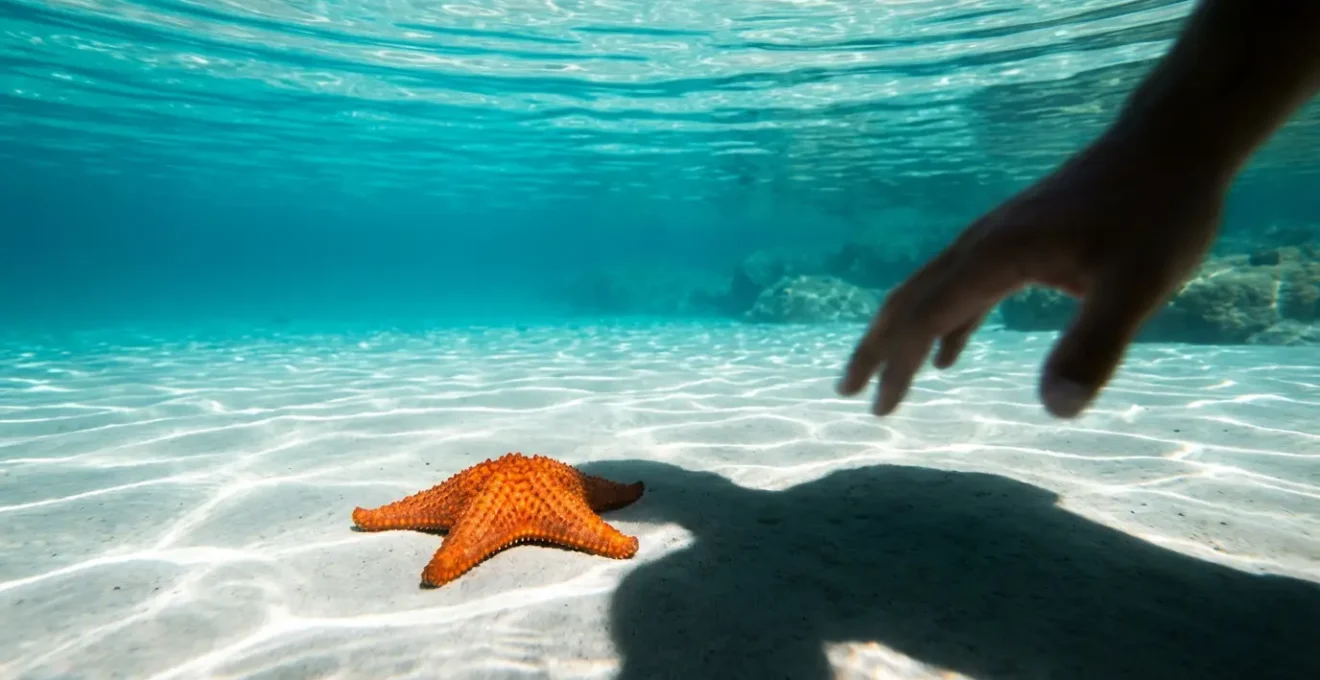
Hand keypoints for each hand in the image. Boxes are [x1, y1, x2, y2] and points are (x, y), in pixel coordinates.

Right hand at [836, 128, 1229, 417]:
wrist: (1171, 143)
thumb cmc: (1158, 212)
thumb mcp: (1138, 285)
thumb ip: (1094, 346)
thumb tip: (1055, 411)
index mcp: (994, 257)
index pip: (926, 318)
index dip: (898, 366)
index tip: (878, 409)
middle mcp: (981, 244)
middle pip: (909, 299)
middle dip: (876, 348)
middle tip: (848, 391)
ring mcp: (996, 237)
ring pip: (930, 290)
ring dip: (903, 334)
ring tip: (886, 375)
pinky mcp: (1018, 238)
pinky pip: (963, 286)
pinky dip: (945, 322)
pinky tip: (951, 352)